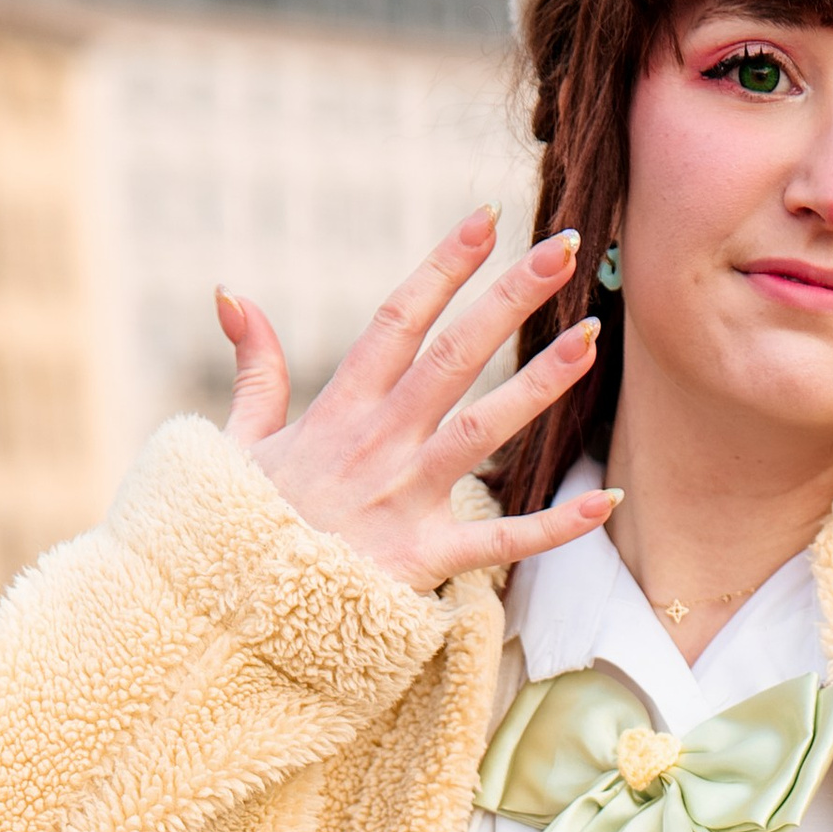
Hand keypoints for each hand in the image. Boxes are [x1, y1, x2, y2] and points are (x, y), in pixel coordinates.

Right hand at [216, 211, 614, 588]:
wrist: (228, 613)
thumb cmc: (241, 528)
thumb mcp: (240, 440)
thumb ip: (255, 369)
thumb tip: (233, 295)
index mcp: (339, 410)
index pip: (398, 320)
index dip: (443, 267)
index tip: (487, 218)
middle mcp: (377, 444)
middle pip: (452, 356)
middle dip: (510, 298)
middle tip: (566, 247)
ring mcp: (402, 500)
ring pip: (482, 430)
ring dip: (539, 384)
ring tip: (591, 339)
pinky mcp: (421, 560)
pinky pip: (500, 542)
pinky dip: (554, 526)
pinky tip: (604, 500)